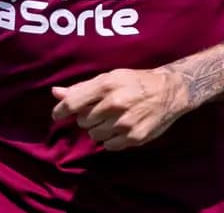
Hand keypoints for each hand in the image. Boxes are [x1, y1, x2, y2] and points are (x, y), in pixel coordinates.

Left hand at [50, 68, 186, 150]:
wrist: (168, 91)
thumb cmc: (134, 82)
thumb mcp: (109, 78)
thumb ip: (81, 88)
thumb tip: (55, 92)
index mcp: (106, 85)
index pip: (73, 103)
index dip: (61, 111)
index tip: (57, 115)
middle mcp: (114, 104)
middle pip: (83, 121)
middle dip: (88, 117)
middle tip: (101, 110)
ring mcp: (125, 123)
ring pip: (94, 135)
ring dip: (99, 129)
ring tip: (113, 118)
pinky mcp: (134, 138)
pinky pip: (109, 145)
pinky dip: (111, 139)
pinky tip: (121, 128)